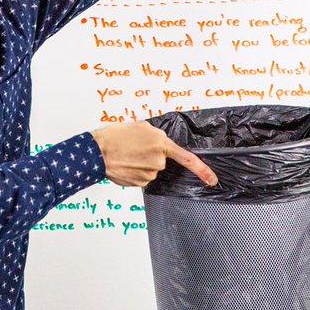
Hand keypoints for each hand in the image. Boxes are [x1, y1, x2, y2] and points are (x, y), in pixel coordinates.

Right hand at [91, 121, 217, 187]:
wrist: (97, 151)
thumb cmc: (115, 136)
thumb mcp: (140, 126)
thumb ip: (155, 135)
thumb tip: (159, 144)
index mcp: (161, 143)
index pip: (188, 159)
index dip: (202, 170)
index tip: (212, 179)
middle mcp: (158, 161)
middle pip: (161, 161)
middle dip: (150, 155)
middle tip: (134, 148)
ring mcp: (148, 174)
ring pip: (151, 170)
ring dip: (141, 163)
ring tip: (126, 154)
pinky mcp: (139, 183)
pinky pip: (141, 177)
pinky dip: (134, 171)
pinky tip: (124, 164)